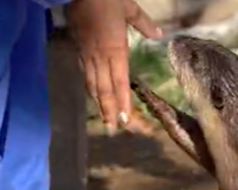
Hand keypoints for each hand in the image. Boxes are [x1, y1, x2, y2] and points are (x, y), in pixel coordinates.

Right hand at [65, 0, 161, 133]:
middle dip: (111, 110)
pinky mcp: (79, 49)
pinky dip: (91, 89)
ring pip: (93, 85)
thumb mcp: (129, 8)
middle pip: (105, 90)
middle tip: (116, 129)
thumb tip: (158, 35)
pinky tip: (95, 96)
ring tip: (106, 120)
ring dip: (100, 104)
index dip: (122, 102)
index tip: (125, 119)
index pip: (119, 82)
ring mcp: (87, 54)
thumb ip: (144, 24)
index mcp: (114, 50)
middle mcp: (100, 57)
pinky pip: (86, 74)